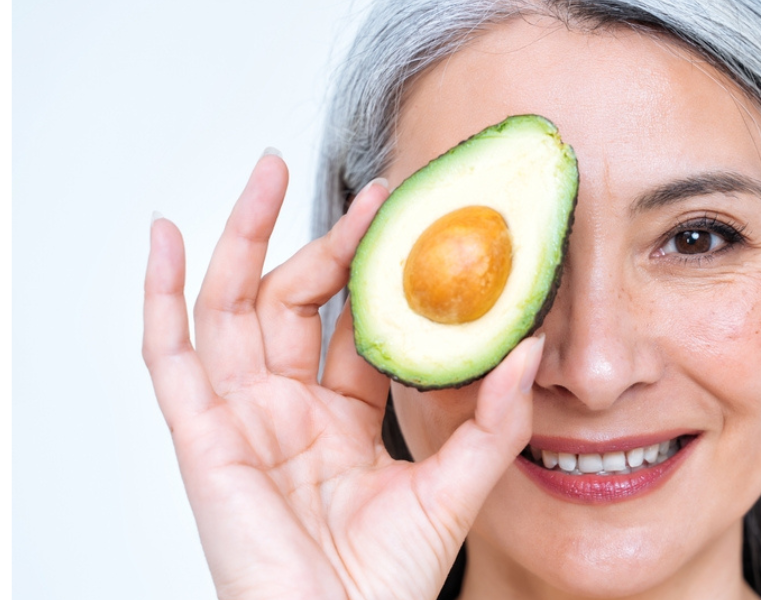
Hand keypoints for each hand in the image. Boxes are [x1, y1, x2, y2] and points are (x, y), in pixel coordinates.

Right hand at [142, 153, 541, 599]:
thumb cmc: (386, 584)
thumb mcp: (453, 489)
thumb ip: (492, 421)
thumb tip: (529, 347)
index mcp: (339, 420)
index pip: (352, 327)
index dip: (375, 272)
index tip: (402, 219)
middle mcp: (286, 411)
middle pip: (292, 302)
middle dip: (322, 239)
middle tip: (363, 188)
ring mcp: (241, 420)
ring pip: (231, 309)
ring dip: (243, 237)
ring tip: (268, 170)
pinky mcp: (203, 439)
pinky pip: (169, 357)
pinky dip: (160, 296)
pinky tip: (168, 236)